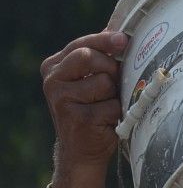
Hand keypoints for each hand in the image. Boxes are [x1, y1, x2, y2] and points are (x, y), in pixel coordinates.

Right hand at [41, 30, 126, 187]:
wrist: (80, 153)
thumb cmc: (90, 113)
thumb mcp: (87, 82)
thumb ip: (97, 59)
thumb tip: (117, 33)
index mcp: (53, 67)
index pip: (81, 45)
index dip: (105, 42)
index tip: (124, 40)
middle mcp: (53, 82)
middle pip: (91, 59)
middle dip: (110, 70)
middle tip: (113, 85)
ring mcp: (64, 101)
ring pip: (105, 83)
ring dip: (114, 96)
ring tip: (106, 108)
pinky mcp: (80, 119)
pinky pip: (111, 107)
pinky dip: (116, 115)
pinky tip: (106, 123)